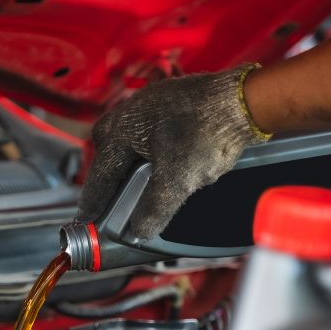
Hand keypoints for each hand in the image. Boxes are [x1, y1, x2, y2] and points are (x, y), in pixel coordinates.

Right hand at [78, 64, 269, 239]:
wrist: (243, 100)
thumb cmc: (208, 130)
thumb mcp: (178, 180)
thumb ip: (154, 209)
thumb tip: (140, 229)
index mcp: (120, 131)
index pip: (100, 176)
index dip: (94, 202)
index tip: (86, 218)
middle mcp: (128, 113)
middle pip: (108, 155)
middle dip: (109, 180)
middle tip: (110, 203)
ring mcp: (149, 104)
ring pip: (128, 143)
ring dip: (129, 166)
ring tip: (134, 187)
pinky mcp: (169, 103)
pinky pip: (147, 133)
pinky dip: (147, 153)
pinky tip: (160, 163)